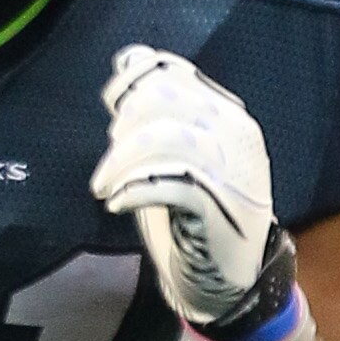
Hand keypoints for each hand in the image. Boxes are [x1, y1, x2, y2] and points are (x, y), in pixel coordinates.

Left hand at [92, 44, 277, 326]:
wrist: (227, 280)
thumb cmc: (194, 215)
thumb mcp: (172, 157)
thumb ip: (155, 113)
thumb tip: (128, 60)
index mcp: (226, 114)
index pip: (174, 74)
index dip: (132, 82)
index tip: (110, 106)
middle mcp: (235, 133)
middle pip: (165, 99)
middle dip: (124, 126)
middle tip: (110, 163)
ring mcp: (232, 170)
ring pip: (166, 138)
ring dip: (122, 161)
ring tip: (104, 187)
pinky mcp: (220, 208)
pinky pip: (171, 183)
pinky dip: (134, 189)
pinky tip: (117, 203)